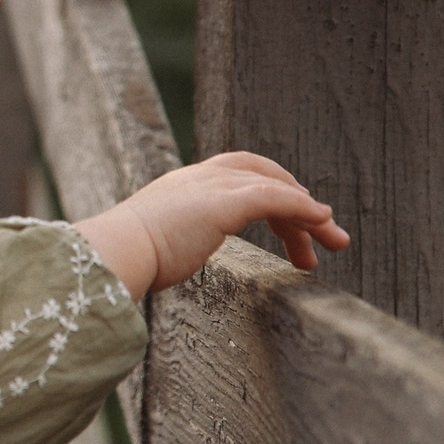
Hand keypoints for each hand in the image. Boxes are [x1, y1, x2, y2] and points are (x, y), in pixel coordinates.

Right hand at [75, 151, 349, 297]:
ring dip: (310, 215)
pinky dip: (304, 208)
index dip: (267, 194)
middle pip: (263, 174)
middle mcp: (199, 177)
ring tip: (333, 242)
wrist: (110, 254)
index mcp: (181, 187)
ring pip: (277, 187)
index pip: (236, 174)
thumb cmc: (121, 261)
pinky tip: (322, 223)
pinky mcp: (226, 202)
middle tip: (321, 237)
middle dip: (296, 202)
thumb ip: (165, 247)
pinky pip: (279, 198)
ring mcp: (212, 186)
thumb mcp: (150, 247)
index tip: (285, 227)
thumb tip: (153, 269)